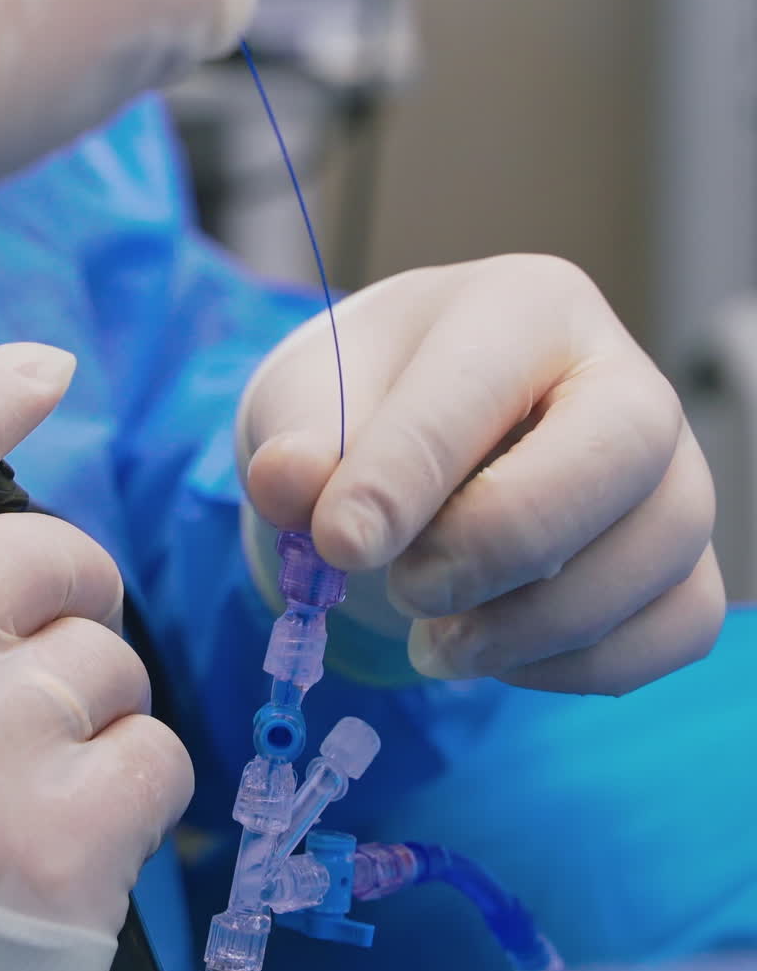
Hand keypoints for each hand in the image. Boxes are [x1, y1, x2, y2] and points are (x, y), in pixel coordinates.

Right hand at [0, 343, 190, 934]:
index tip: (40, 369)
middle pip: (44, 554)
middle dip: (64, 581)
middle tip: (36, 636)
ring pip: (111, 653)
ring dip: (93, 689)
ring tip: (31, 757)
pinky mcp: (74, 847)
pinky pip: (159, 745)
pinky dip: (136, 770)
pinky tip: (74, 815)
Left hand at [239, 256, 722, 695]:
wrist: (411, 434)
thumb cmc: (367, 398)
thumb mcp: (308, 395)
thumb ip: (296, 438)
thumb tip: (287, 484)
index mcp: (523, 305)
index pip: (476, 390)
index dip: (402, 479)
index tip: (337, 546)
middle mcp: (622, 375)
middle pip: (617, 455)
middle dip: (497, 542)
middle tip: (404, 587)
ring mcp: (672, 467)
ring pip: (656, 553)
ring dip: (530, 624)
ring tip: (431, 639)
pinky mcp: (683, 555)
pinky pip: (680, 625)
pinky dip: (581, 665)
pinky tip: (493, 651)